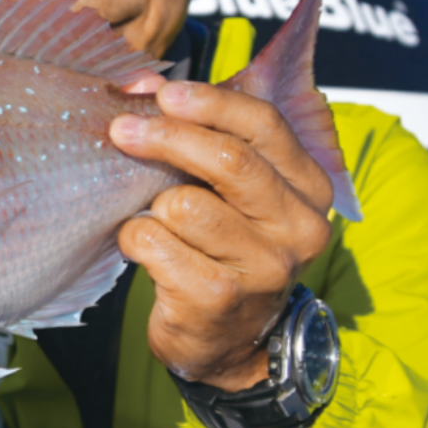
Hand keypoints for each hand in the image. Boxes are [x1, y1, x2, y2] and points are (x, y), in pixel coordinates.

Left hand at [110, 79, 332, 391]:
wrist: (228, 343)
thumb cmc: (221, 248)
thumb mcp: (228, 191)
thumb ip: (199, 134)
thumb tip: (144, 84)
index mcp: (307, 186)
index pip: (263, 124)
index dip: (209, 102)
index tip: (163, 93)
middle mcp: (297, 226)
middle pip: (227, 160)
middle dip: (166, 137)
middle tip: (121, 130)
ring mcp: (264, 267)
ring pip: (182, 204)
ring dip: (150, 206)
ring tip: (154, 220)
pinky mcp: (218, 298)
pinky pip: (154, 242)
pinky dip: (135, 239)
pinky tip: (146, 251)